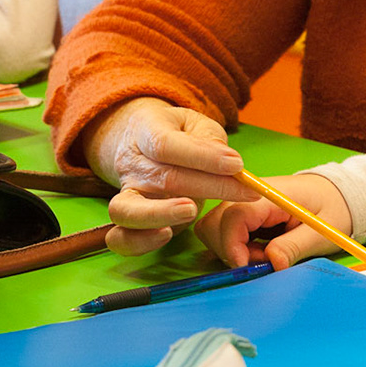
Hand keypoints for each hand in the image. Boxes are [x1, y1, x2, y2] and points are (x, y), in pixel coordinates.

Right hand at [89, 97, 250, 255]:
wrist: (137, 141)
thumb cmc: (175, 133)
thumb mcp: (194, 123)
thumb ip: (210, 140)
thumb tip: (229, 164)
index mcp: (147, 129)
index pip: (167, 144)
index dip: (202, 156)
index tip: (236, 165)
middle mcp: (132, 162)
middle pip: (164, 178)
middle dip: (209, 187)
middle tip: (245, 192)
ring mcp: (127, 192)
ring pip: (128, 210)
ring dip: (162, 214)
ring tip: (191, 212)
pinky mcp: (127, 219)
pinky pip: (121, 238)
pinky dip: (140, 242)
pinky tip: (167, 234)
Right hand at [195, 173, 354, 270]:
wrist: (335, 194)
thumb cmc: (331, 209)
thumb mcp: (321, 232)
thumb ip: (295, 245)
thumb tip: (272, 263)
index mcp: (269, 195)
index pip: (234, 216)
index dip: (233, 246)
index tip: (246, 267)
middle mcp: (248, 196)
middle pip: (214, 223)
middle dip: (231, 250)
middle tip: (261, 262)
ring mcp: (241, 203)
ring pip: (213, 229)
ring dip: (231, 250)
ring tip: (262, 256)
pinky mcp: (241, 213)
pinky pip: (222, 232)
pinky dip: (234, 247)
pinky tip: (257, 251)